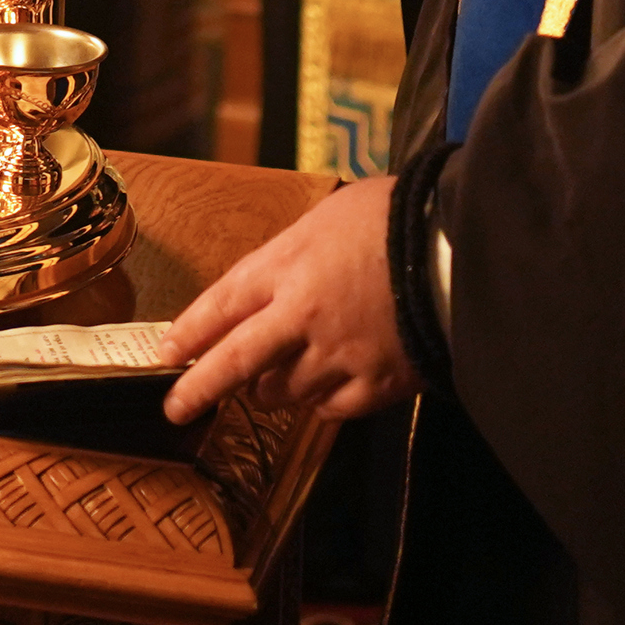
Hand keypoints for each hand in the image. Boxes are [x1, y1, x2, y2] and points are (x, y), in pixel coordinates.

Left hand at [162, 175, 412, 423]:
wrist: (458, 248)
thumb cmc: (393, 218)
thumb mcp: (326, 216)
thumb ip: (289, 256)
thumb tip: (268, 284)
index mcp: (286, 265)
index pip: (221, 305)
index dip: (189, 333)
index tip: (166, 354)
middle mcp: (302, 315)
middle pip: (236, 361)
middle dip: (200, 388)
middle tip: (176, 408)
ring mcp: (337, 355)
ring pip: (282, 390)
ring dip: (270, 388)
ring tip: (273, 378)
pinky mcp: (374, 384)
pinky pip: (330, 408)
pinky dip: (320, 401)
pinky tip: (325, 386)